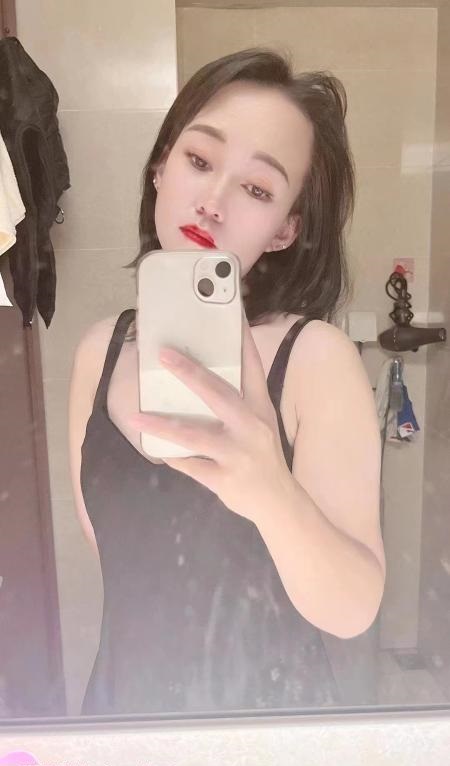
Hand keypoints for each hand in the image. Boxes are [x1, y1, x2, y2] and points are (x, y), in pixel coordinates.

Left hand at [129, 316, 293, 523]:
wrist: (279, 503)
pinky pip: (190, 466)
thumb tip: (203, 374)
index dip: (241, 340)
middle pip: (218, 394)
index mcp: (260, 408)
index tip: (230, 312)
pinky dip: (171, 456)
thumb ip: (238, 401)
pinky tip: (154, 449)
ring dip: (162, 425)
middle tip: (163, 354)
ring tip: (135, 415)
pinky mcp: (224, 479)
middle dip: (190, 372)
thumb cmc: (263, 455)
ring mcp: (237, 454)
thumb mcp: (260, 423)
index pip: (252, 367)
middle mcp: (251, 427)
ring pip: (195, 435)